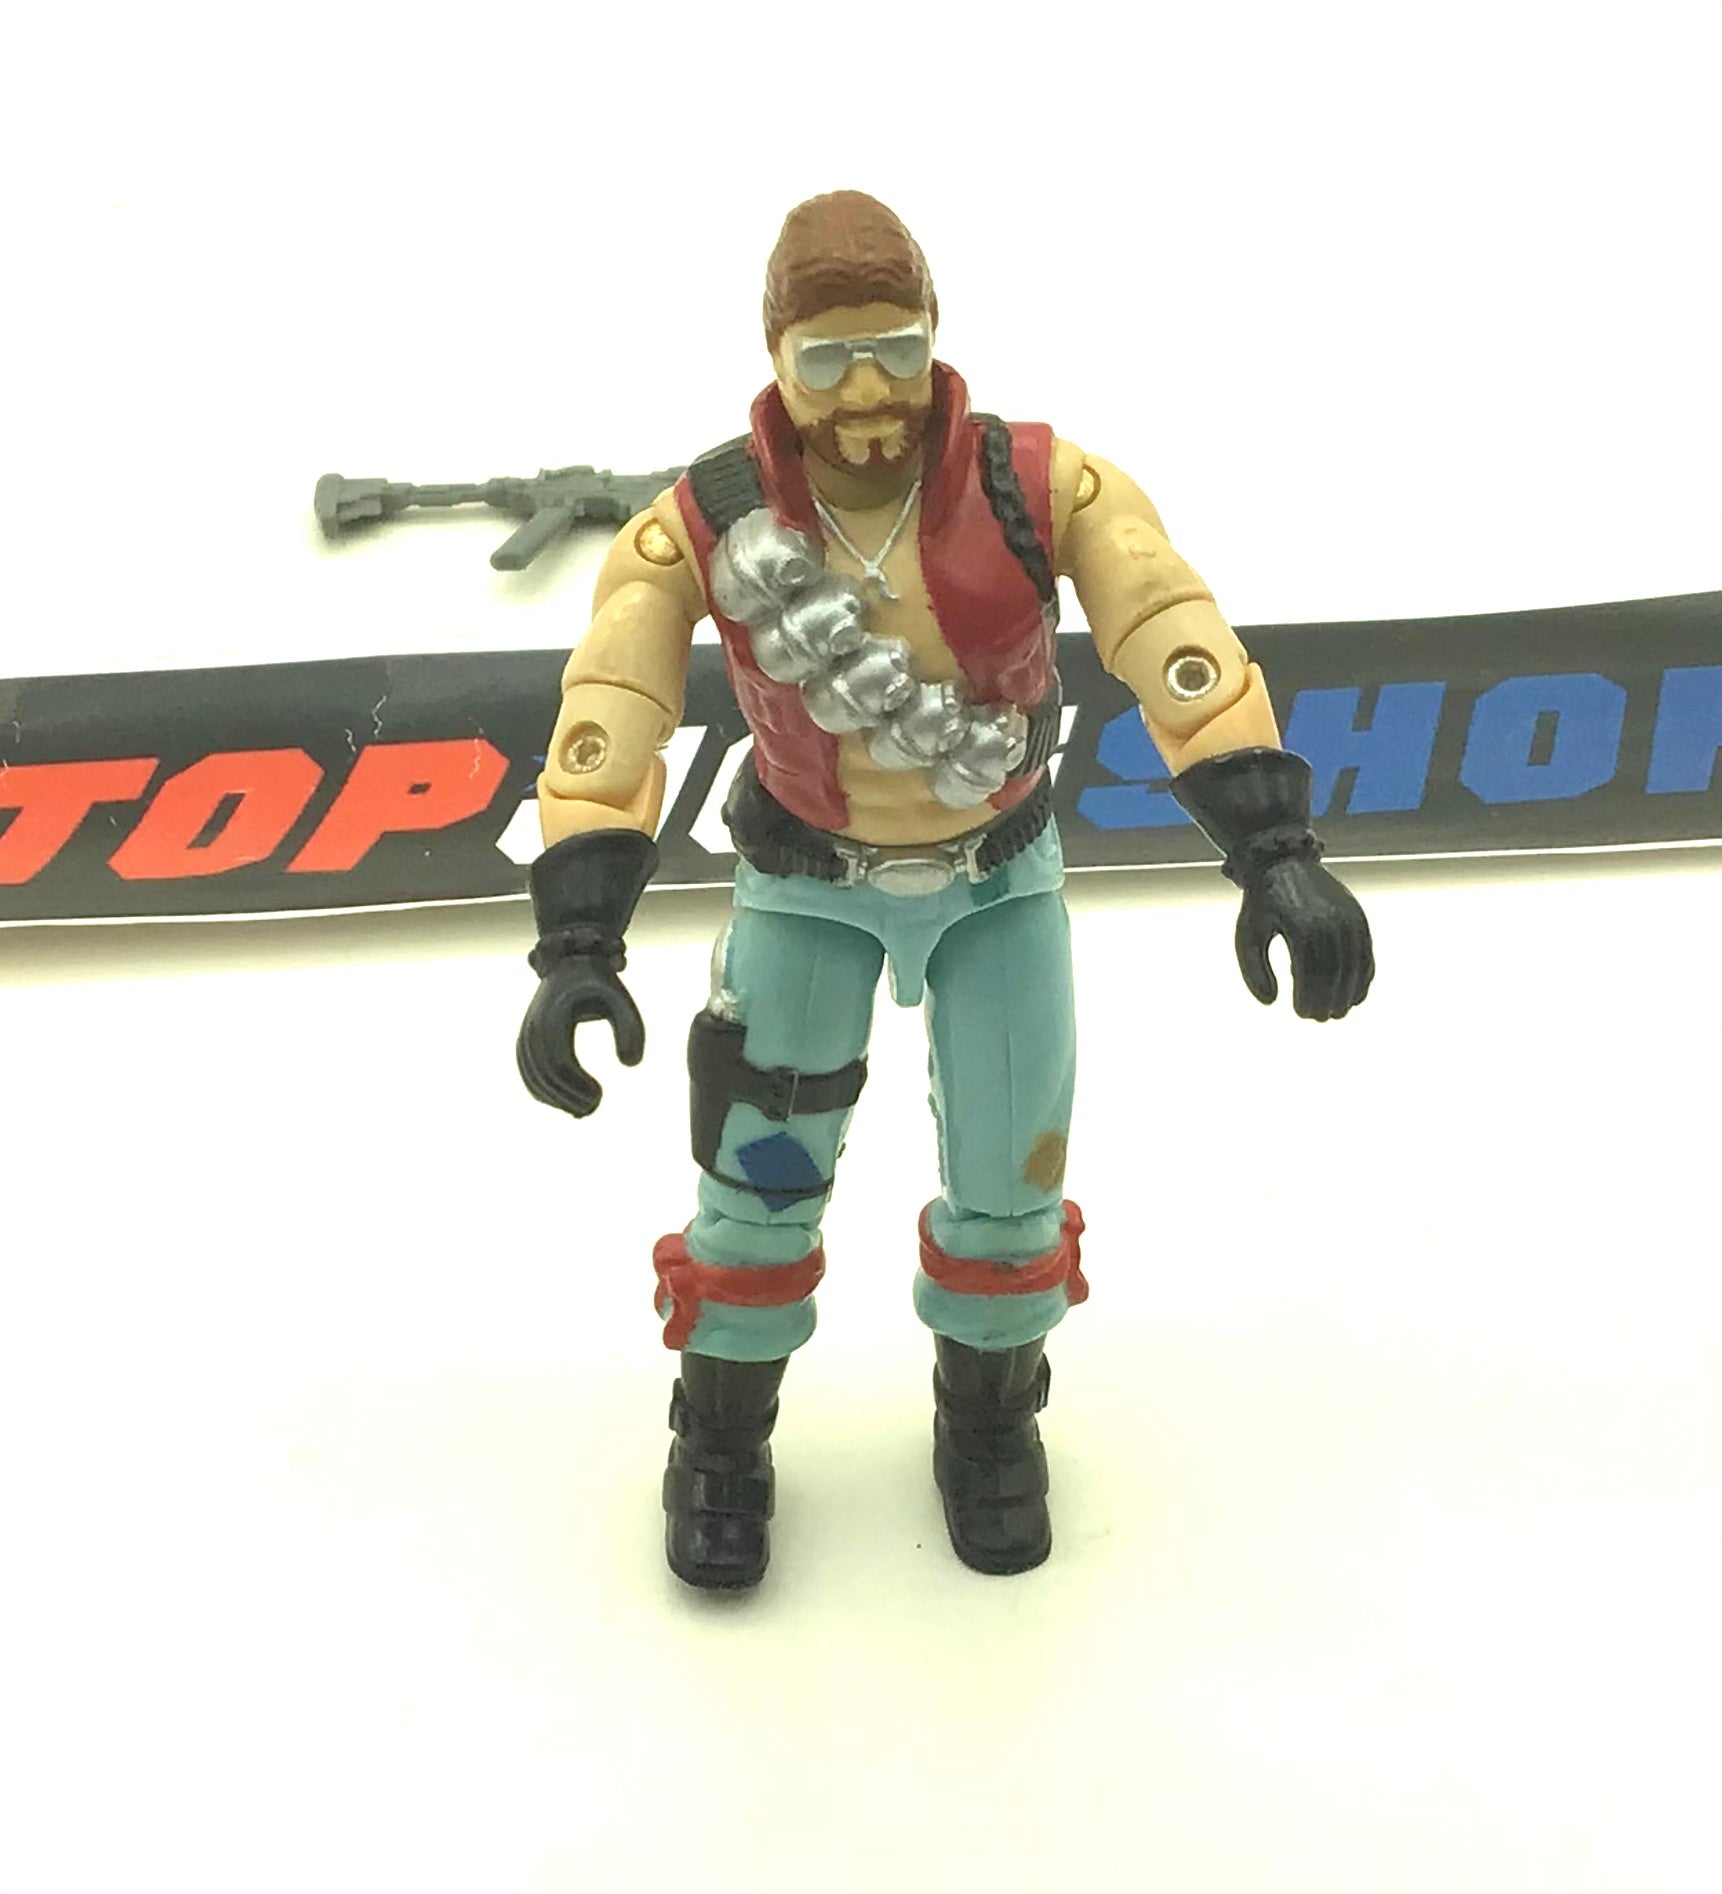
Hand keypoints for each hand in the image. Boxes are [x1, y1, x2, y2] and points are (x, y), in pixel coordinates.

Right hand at [516, 953, 644, 1116]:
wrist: (571, 964)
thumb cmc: (601, 985)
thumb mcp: (621, 1001)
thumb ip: (632, 1030)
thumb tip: (630, 1064)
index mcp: (555, 1016)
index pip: (561, 1063)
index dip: (577, 1086)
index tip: (600, 1096)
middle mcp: (534, 1026)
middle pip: (546, 1075)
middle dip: (568, 1097)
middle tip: (594, 1107)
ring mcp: (526, 1034)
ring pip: (534, 1077)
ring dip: (557, 1099)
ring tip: (585, 1110)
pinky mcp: (526, 1040)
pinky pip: (529, 1073)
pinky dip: (545, 1093)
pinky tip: (568, 1105)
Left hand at [1235, 856, 1373, 1020]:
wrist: (1282, 862)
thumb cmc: (1261, 905)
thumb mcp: (1247, 936)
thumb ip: (1254, 971)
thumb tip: (1270, 1002)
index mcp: (1300, 925)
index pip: (1310, 973)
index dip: (1309, 998)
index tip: (1301, 1014)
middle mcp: (1329, 921)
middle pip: (1335, 973)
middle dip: (1329, 1001)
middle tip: (1319, 1018)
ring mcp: (1347, 917)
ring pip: (1355, 966)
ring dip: (1348, 994)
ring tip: (1336, 1012)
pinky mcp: (1357, 917)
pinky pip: (1366, 953)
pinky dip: (1363, 977)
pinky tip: (1354, 995)